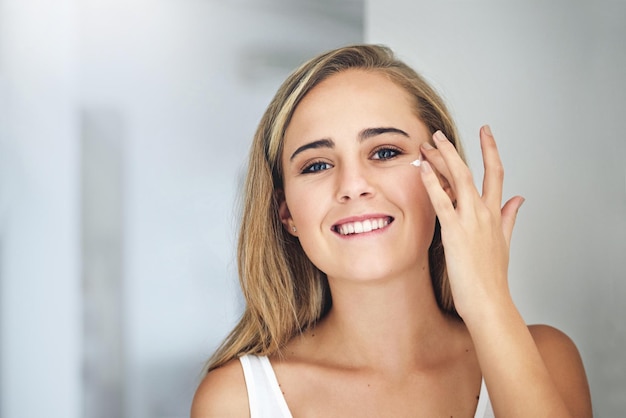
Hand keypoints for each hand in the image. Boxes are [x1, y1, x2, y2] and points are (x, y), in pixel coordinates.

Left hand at [419, 126, 524, 319]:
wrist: (489, 301)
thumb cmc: (493, 277)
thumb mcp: (505, 242)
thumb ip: (510, 217)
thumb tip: (520, 199)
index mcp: (496, 214)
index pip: (496, 173)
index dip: (491, 149)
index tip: (486, 131)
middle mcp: (484, 212)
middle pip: (470, 171)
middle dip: (453, 150)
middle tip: (437, 134)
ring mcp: (471, 220)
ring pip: (457, 179)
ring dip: (441, 159)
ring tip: (427, 144)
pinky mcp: (455, 231)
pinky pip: (442, 201)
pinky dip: (432, 182)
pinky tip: (423, 169)